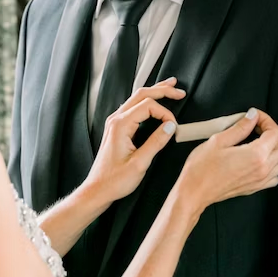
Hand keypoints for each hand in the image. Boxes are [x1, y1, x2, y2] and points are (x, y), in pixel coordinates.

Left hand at [85, 78, 184, 202]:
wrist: (98, 189)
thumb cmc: (115, 180)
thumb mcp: (140, 164)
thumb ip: (156, 143)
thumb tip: (171, 126)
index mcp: (120, 125)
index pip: (148, 106)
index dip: (165, 112)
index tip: (175, 126)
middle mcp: (116, 119)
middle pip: (141, 95)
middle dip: (162, 90)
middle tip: (179, 90)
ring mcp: (115, 122)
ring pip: (136, 98)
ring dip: (154, 92)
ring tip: (170, 87)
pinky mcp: (117, 128)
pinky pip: (133, 107)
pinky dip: (147, 101)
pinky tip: (155, 101)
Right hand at [177, 109, 277, 216]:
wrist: (195, 191)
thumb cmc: (202, 168)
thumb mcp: (218, 140)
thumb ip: (240, 127)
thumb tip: (252, 116)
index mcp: (256, 155)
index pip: (275, 132)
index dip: (266, 120)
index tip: (254, 117)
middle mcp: (263, 168)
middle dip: (277, 133)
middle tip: (261, 128)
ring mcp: (261, 180)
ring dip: (277, 149)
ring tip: (261, 142)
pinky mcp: (256, 187)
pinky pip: (276, 175)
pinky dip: (273, 165)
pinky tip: (258, 158)